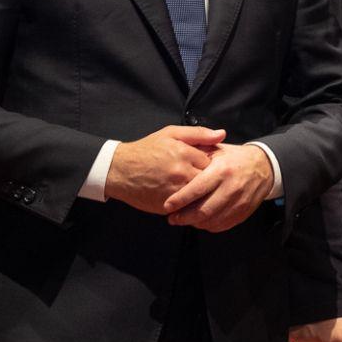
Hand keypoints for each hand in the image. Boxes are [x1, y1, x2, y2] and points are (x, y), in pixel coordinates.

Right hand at [106, 125, 223, 213]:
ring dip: (200, 194)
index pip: (214, 162)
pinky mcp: (166, 206)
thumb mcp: (171, 134)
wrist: (118, 170)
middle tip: (201, 177)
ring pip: (199, 196)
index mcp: (185, 154)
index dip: (212, 164)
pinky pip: (186, 208)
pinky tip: (185, 198)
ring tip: (195, 188)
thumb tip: (222, 135)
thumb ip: (199, 134)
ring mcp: (174, 191)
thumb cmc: (146, 150)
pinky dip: (188, 204)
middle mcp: (181, 174)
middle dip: (209, 181)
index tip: (207, 165)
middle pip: (209, 181)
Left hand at [161, 142, 274, 231]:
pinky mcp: (244, 212)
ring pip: (212, 221)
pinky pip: (222, 225)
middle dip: (183, 217)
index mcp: (221, 171)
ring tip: (185, 219)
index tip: (167, 205)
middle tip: (172, 218)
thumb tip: (174, 166)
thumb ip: (197, 155)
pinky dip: (208, 226)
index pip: (196, 190)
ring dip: (195, 223)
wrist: (264, 166)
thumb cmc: (235, 158)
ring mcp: (239, 202)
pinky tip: (201, 220)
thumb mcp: (217, 149)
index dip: (179, 200)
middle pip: (203, 211)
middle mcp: (231, 188)